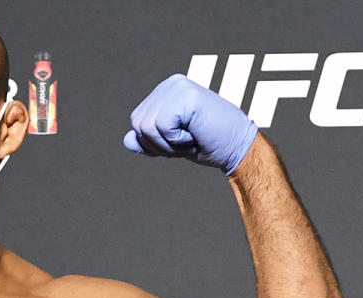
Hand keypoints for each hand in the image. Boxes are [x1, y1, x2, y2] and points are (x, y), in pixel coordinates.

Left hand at [123, 74, 257, 174]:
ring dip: (168, 143)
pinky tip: (195, 133)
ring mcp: (178, 87)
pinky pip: (161, 127)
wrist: (236, 149)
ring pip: (147, 127)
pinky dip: (176, 140)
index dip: (153, 141)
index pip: (137, 121)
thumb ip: (148, 139)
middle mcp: (170, 84)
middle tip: (186, 140)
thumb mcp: (170, 143)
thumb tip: (126, 141)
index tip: (179, 139)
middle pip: (138, 124)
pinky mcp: (186, 96)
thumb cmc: (206, 143)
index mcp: (166, 91)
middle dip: (158, 143)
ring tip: (191, 136)